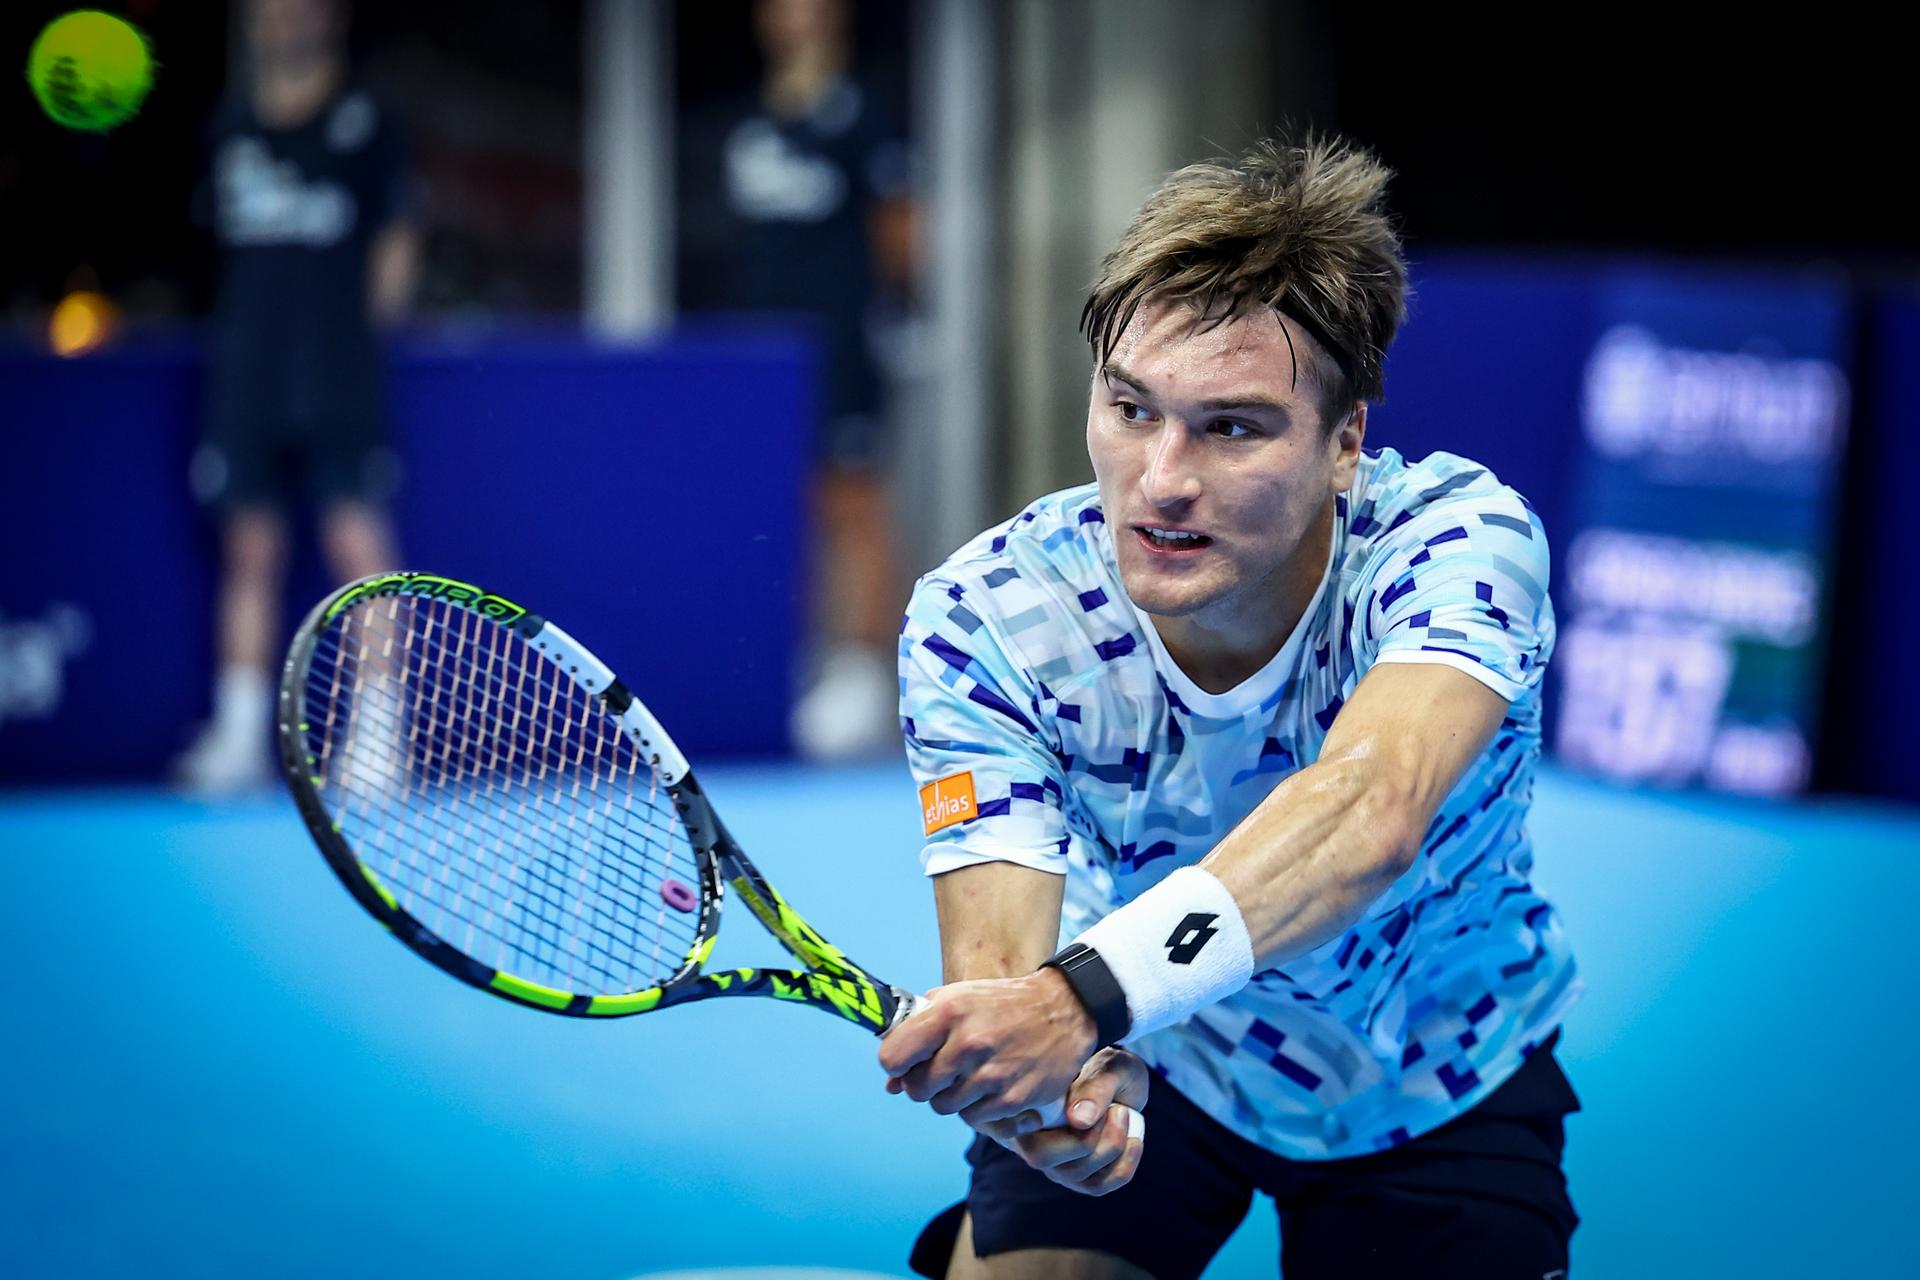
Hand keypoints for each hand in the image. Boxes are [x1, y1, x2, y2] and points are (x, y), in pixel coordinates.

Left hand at [878, 967, 1097, 1126]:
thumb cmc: (1000, 1003)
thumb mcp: (956, 999)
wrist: (1063, 1009)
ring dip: (950, 1096)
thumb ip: (918, 1032)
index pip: (893, 1057)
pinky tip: (991, 1084)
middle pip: (917, 1089)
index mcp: (949, 1012)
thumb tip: (891, 1083)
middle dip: (923, 1083)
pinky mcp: (1012, 1098)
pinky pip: (973, 1117)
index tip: (907, 1062)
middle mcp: (968, 1044)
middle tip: (941, 1071)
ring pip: (943, 1107)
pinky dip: (976, 1106)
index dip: (896, 1063)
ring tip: (969, 1074)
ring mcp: (992, 1074)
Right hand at [1005, 1048, 1148, 1195]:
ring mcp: (1053, 1162)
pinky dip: (1122, 1167)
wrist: (1120, 1080)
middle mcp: (1030, 1139)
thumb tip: (1077, 1120)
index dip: (1027, 1125)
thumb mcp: (1107, 1068)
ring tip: (1123, 1115)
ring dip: (1110, 1148)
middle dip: (1086, 1139)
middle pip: (1042, 1158)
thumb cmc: (1105, 1068)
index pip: (1009, 1127)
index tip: (1079, 1112)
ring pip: (1075, 1175)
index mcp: (1025, 1107)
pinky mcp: (1078, 1177)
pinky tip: (1134, 1142)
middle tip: (1116, 1111)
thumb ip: (1093, 1089)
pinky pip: (1097, 1186)